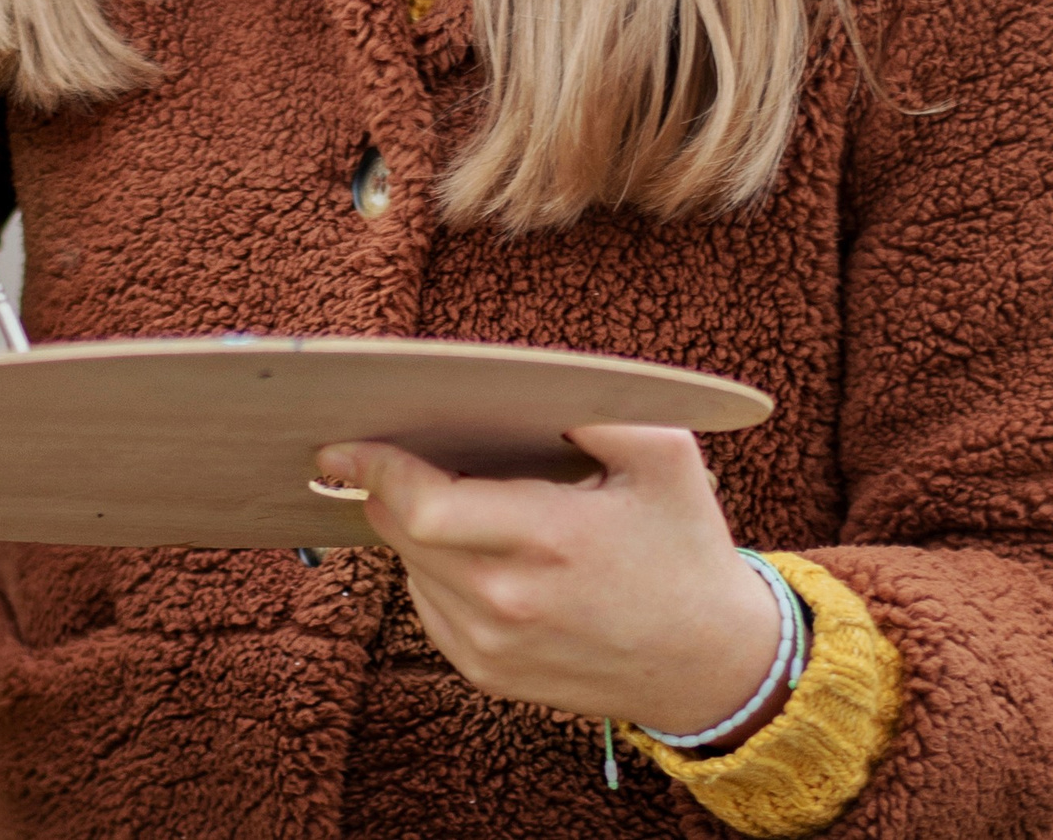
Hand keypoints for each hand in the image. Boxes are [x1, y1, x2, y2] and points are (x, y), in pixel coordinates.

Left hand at [316, 426, 787, 742]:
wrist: (711, 664)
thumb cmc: (684, 546)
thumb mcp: (663, 457)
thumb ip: (597, 406)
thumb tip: (524, 378)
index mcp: (549, 541)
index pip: (424, 505)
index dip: (377, 468)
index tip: (341, 444)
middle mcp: (510, 603)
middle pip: (405, 531)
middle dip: (391, 487)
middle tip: (398, 452)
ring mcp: (494, 647)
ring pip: (411, 566)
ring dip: (415, 527)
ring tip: (458, 497)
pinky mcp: (488, 674)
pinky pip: (428, 604)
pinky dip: (434, 568)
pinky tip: (478, 549)